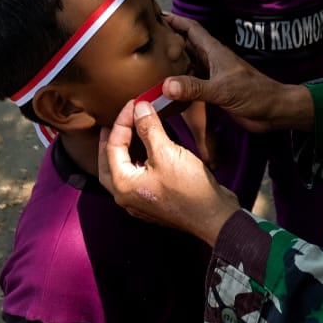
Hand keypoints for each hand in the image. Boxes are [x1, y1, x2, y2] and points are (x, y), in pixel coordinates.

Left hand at [99, 99, 240, 243]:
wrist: (214, 218)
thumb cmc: (190, 189)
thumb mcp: (167, 152)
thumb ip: (149, 128)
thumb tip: (139, 108)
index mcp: (123, 184)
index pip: (113, 146)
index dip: (122, 121)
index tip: (133, 104)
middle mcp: (126, 196)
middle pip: (108, 163)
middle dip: (110, 141)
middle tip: (115, 123)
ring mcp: (139, 201)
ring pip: (122, 172)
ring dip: (123, 153)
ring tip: (128, 135)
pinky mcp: (154, 201)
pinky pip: (136, 179)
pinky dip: (136, 163)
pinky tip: (145, 154)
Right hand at [161, 15, 313, 131]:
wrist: (274, 111)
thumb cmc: (254, 94)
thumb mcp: (222, 89)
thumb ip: (195, 87)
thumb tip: (166, 85)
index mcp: (214, 51)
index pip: (191, 28)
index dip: (174, 19)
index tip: (154, 14)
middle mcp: (211, 60)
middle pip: (186, 44)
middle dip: (168, 39)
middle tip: (145, 39)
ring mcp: (212, 75)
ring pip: (187, 64)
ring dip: (172, 62)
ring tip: (150, 62)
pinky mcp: (214, 90)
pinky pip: (191, 82)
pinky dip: (178, 83)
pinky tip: (166, 88)